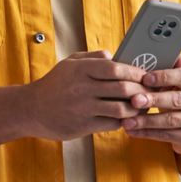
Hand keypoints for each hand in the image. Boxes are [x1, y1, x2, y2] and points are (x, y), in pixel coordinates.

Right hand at [26, 51, 149, 140]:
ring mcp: (83, 107)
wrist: (31, 109)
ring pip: (120, 108)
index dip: (135, 73)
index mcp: (81, 69)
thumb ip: (92, 57)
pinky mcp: (83, 125)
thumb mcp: (69, 63)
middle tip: (149, 93)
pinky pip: (111, 123)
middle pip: (123, 88)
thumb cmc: (54, 84)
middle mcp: (83, 87)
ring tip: (141, 107)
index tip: (145, 76)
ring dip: (135, 109)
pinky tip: (126, 118)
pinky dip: (123, 121)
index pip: (116, 68)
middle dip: (141, 91)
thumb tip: (114, 56)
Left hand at [121, 56, 180, 155]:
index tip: (144, 79)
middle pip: (176, 100)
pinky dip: (147, 133)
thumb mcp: (180, 86)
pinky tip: (132, 131)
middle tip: (133, 100)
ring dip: (146, 121)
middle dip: (153, 100)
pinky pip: (167, 135)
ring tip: (127, 121)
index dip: (164, 77)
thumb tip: (172, 54)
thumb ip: (172, 71)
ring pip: (170, 120)